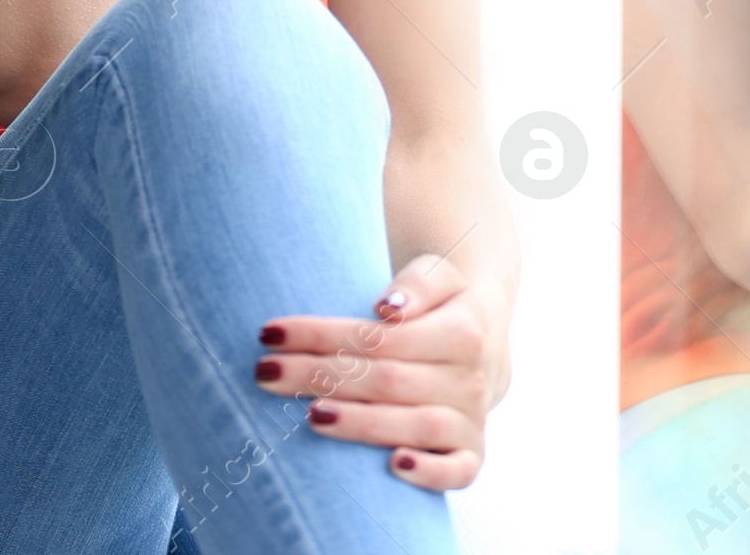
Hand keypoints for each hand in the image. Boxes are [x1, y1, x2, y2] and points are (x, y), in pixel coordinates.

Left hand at [253, 253, 494, 491]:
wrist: (484, 343)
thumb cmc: (440, 307)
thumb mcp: (439, 276)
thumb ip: (419, 283)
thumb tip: (388, 308)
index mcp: (462, 330)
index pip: (381, 336)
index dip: (322, 334)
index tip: (269, 334)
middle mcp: (470, 378)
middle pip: (387, 380)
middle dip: (320, 376)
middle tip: (265, 373)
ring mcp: (471, 421)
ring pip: (415, 425)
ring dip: (360, 423)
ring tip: (309, 416)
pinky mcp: (472, 456)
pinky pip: (458, 472)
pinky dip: (429, 473)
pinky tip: (392, 467)